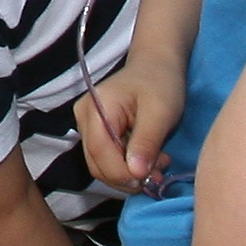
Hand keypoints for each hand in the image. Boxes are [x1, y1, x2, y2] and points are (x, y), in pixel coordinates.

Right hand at [80, 53, 184, 194]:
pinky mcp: (96, 133)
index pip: (99, 152)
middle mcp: (85, 118)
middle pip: (97, 163)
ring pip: (101, 166)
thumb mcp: (161, 112)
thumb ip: (146, 142)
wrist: (156, 66)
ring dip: (129, 174)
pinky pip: (107, 160)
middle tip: (159, 173)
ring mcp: (87, 126)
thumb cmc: (161, 83)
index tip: (151, 180)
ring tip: (158, 165)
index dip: (122, 174)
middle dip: (127, 177)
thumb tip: (136, 174)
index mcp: (97, 107)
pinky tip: (149, 159)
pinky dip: (127, 167)